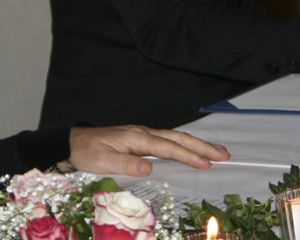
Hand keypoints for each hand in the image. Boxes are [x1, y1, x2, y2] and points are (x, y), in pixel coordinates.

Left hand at [67, 126, 229, 176]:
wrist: (74, 142)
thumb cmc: (88, 152)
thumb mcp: (103, 161)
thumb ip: (126, 164)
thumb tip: (150, 167)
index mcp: (136, 138)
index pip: (167, 147)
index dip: (188, 155)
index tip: (206, 163)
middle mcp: (144, 133)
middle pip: (178, 139)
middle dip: (202, 147)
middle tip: (225, 155)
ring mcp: (144, 135)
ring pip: (176, 138)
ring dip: (198, 145)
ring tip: (218, 152)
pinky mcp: (142, 139)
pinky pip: (169, 141)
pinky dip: (185, 145)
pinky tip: (194, 150)